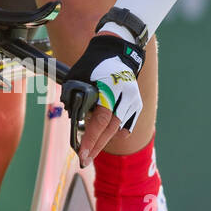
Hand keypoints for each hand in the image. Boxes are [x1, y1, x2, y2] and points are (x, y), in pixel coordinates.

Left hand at [65, 31, 143, 166]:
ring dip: (103, 140)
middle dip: (95, 147)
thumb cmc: (94, 63)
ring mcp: (133, 101)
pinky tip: (103, 137)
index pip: (100, 121)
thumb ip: (76, 98)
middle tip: (83, 160)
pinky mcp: (136, 103)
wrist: (118, 50)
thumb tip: (74, 119)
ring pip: (117, 129)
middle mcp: (124, 98)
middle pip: (110, 130)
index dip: (91, 139)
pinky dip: (114, 132)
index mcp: (109, 91)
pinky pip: (125, 124)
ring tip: (89, 150)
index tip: (82, 153)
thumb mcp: (78, 77)